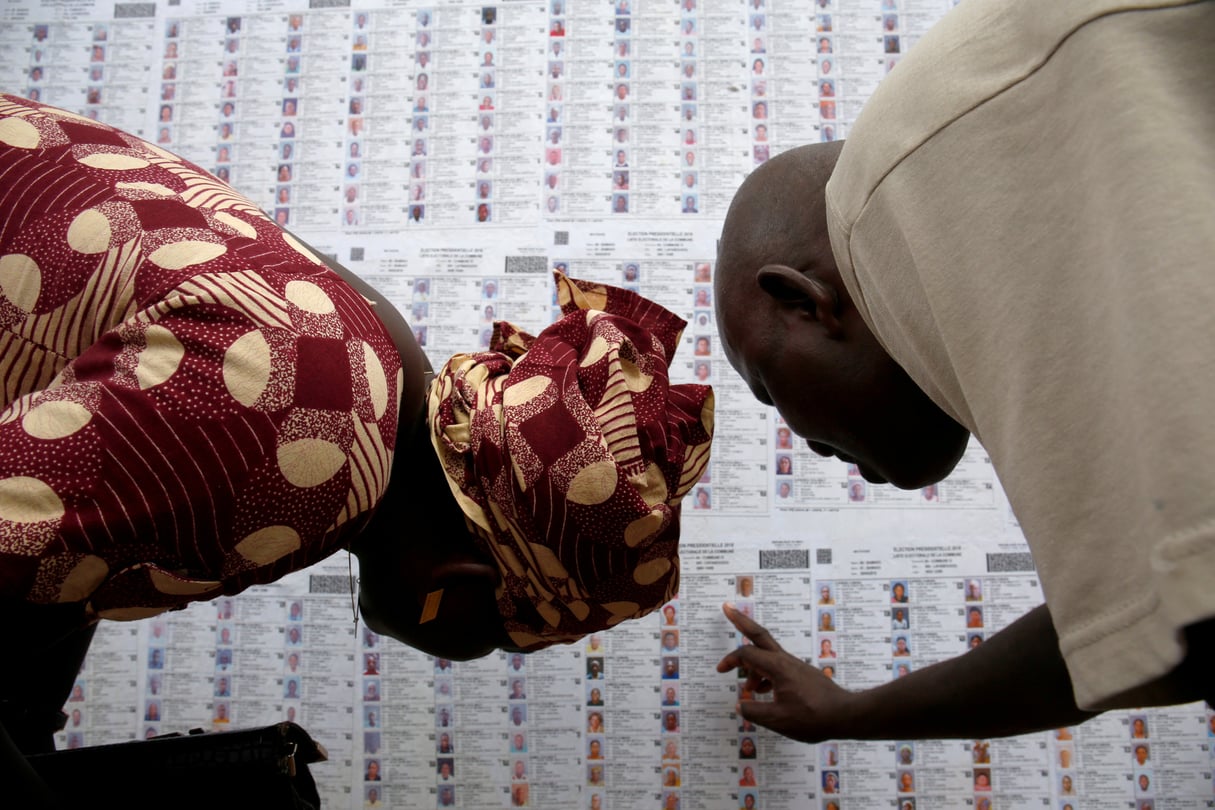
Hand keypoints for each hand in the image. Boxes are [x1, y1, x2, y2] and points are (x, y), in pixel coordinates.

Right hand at [716, 602, 853, 742]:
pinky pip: (777, 667)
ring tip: (748, 687)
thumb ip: (755, 712)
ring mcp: (795, 666)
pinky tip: (764, 691)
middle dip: (741, 621)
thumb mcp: (779, 720)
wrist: (846, 715)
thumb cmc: (814, 717)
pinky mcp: (801, 674)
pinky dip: (765, 674)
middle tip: (727, 607)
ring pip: (768, 654)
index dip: (730, 660)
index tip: (720, 670)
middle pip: (759, 634)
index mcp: (778, 667)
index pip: (747, 655)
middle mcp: (786, 661)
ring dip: (753, 663)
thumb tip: (740, 705)